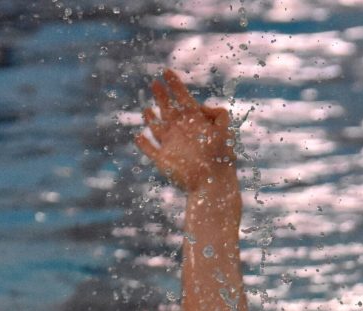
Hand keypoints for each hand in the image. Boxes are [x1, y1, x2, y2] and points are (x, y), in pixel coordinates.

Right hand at [136, 69, 235, 192]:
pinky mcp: (163, 160)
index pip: (183, 99)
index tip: (167, 71)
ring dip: (151, 119)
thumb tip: (201, 107)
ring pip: (157, 128)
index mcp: (195, 123)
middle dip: (162, 96)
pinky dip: (143, 143)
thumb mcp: (225, 133)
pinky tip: (138, 137)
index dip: (175, 85)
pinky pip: (149, 150)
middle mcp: (182, 132)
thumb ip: (218, 115)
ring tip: (147, 110)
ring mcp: (171, 146)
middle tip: (155, 82)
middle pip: (168, 110)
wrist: (213, 186)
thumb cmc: (220, 161)